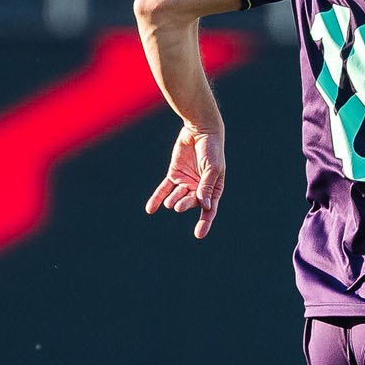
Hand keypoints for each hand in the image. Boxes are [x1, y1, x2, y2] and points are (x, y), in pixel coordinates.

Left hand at [146, 122, 226, 238]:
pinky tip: (150, 209)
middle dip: (185, 205)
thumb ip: (206, 186)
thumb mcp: (212, 168)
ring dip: (173, 201)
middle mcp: (199, 188)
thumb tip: (204, 205)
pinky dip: (157, 199)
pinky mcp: (174, 175)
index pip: (209, 209)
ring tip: (170, 203)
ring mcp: (186, 182)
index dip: (205, 222)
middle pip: (191, 202)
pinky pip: (164, 189)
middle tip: (178, 207)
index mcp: (213, 189)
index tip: (199, 234)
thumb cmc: (212, 149)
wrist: (200, 130)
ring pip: (177, 196)